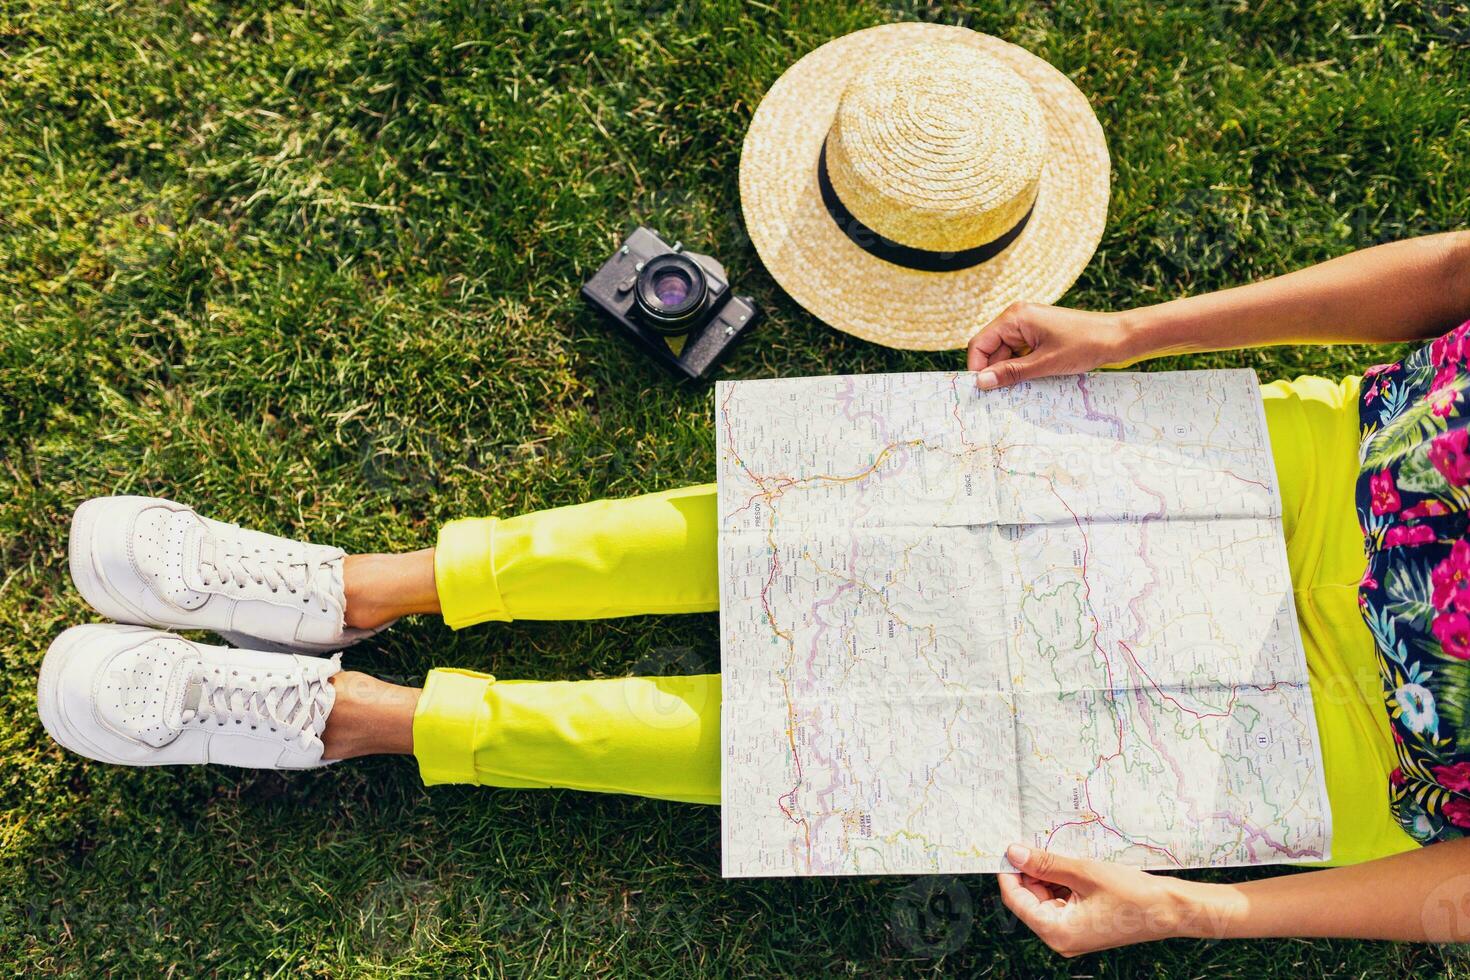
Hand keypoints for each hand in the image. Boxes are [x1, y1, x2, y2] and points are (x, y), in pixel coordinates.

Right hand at [966, 303, 1134, 388]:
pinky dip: (1022, 367)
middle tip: (1003, 395)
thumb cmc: (1084, 345)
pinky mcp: (1038, 335)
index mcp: (1015, 317)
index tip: (983, 390)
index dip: (977, 367)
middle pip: (992, 350)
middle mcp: (1017, 317)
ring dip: (1010, 371)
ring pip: (1006, 354)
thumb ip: (1010, 373)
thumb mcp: (1044, 364)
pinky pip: (1020, 353)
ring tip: (1023, 387)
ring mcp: (1028, 326)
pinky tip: (1033, 379)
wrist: (1117, 337)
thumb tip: (981, 382)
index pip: (980, 343)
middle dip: (996, 371)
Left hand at [998, 844, 1216, 956]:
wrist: (1170, 909)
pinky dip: (1062, 881)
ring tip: (1060, 851)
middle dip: (1031, 871)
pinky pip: (1062, 901)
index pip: (1016, 901)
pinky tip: (1070, 863)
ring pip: (1045, 898)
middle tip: (1036, 842)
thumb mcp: (1084, 872)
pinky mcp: (1084, 925)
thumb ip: (1045, 863)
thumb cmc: (1132, 894)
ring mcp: (1073, 933)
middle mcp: (1062, 938)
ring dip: (1047, 874)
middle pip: (1030, 899)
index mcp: (1058, 932)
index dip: (1009, 873)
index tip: (1009, 847)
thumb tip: (1013, 853)